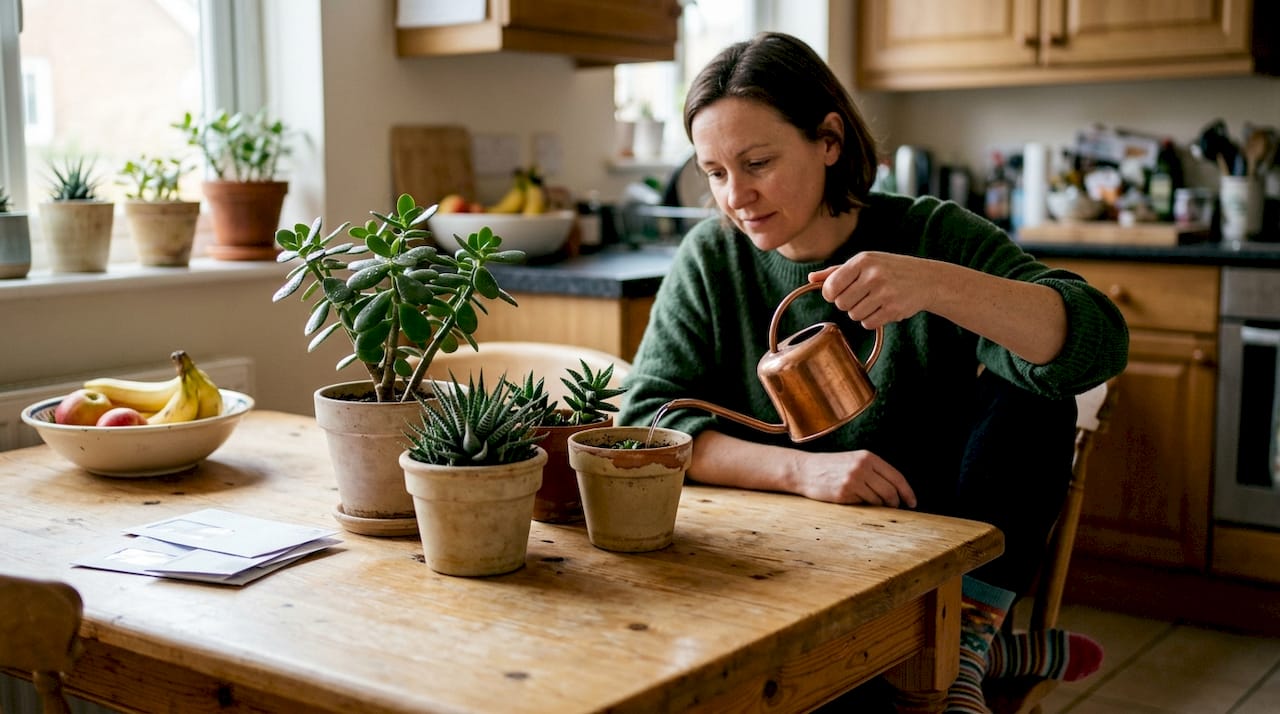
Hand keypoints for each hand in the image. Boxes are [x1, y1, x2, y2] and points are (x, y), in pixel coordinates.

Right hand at [792, 449, 916, 508]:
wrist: (804, 470)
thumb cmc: (831, 467)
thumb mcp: (854, 461)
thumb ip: (874, 471)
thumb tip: (896, 491)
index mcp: (867, 457)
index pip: (896, 476)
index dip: (907, 491)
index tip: (912, 502)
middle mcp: (862, 467)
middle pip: (891, 490)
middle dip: (895, 502)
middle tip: (894, 507)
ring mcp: (854, 480)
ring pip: (879, 499)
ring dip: (880, 504)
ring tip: (869, 501)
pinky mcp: (845, 492)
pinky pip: (864, 504)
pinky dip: (865, 505)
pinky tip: (855, 499)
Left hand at [809, 252, 942, 329]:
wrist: (926, 279)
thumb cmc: (890, 269)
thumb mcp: (865, 263)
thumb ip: (836, 271)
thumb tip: (811, 279)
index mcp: (862, 261)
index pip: (831, 287)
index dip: (831, 294)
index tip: (840, 292)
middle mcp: (873, 275)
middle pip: (841, 304)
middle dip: (848, 303)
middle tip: (863, 295)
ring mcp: (885, 293)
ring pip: (854, 315)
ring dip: (861, 312)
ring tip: (875, 300)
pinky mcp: (894, 309)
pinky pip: (868, 324)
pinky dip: (872, 320)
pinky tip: (883, 308)